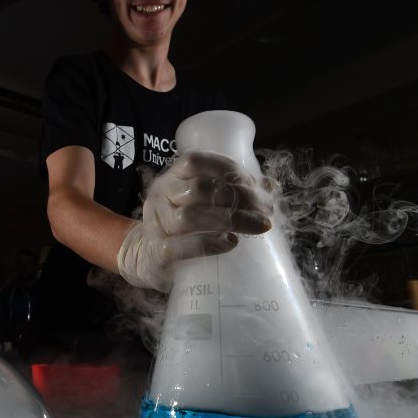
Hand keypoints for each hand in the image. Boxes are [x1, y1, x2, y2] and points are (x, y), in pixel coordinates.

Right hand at [117, 151, 273, 290]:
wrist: (146, 255)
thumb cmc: (182, 223)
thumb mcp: (200, 200)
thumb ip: (229, 190)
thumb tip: (270, 185)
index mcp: (171, 177)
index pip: (195, 162)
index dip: (229, 170)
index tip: (258, 186)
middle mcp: (160, 196)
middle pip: (200, 189)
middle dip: (240, 197)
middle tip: (266, 210)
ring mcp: (156, 224)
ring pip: (192, 217)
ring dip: (231, 220)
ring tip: (258, 226)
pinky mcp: (158, 252)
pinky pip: (182, 247)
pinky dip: (209, 244)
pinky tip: (231, 243)